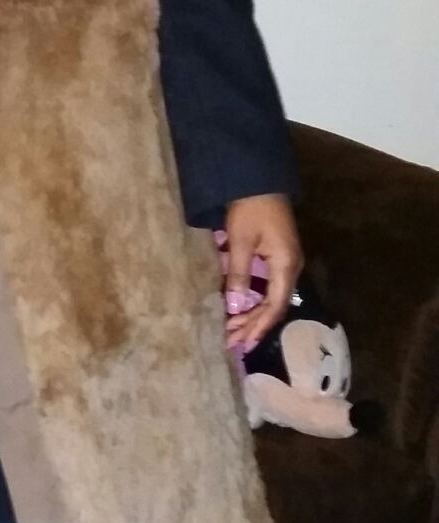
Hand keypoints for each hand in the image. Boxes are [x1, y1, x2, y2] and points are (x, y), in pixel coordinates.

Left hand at [222, 193, 301, 351]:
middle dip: (253, 325)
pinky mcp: (278, 256)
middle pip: (274, 306)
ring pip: (272, 298)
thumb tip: (236, 307)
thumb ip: (239, 275)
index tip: (241, 343)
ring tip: (234, 330)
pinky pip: (269, 287)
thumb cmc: (250, 208)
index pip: (274, 306)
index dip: (257, 327)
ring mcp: (286, 261)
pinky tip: (241, 308)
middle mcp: (291, 267)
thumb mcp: (240, 241)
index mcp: (286, 265)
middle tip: (232, 342)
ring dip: (253, 315)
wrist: (258, 179)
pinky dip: (254, 300)